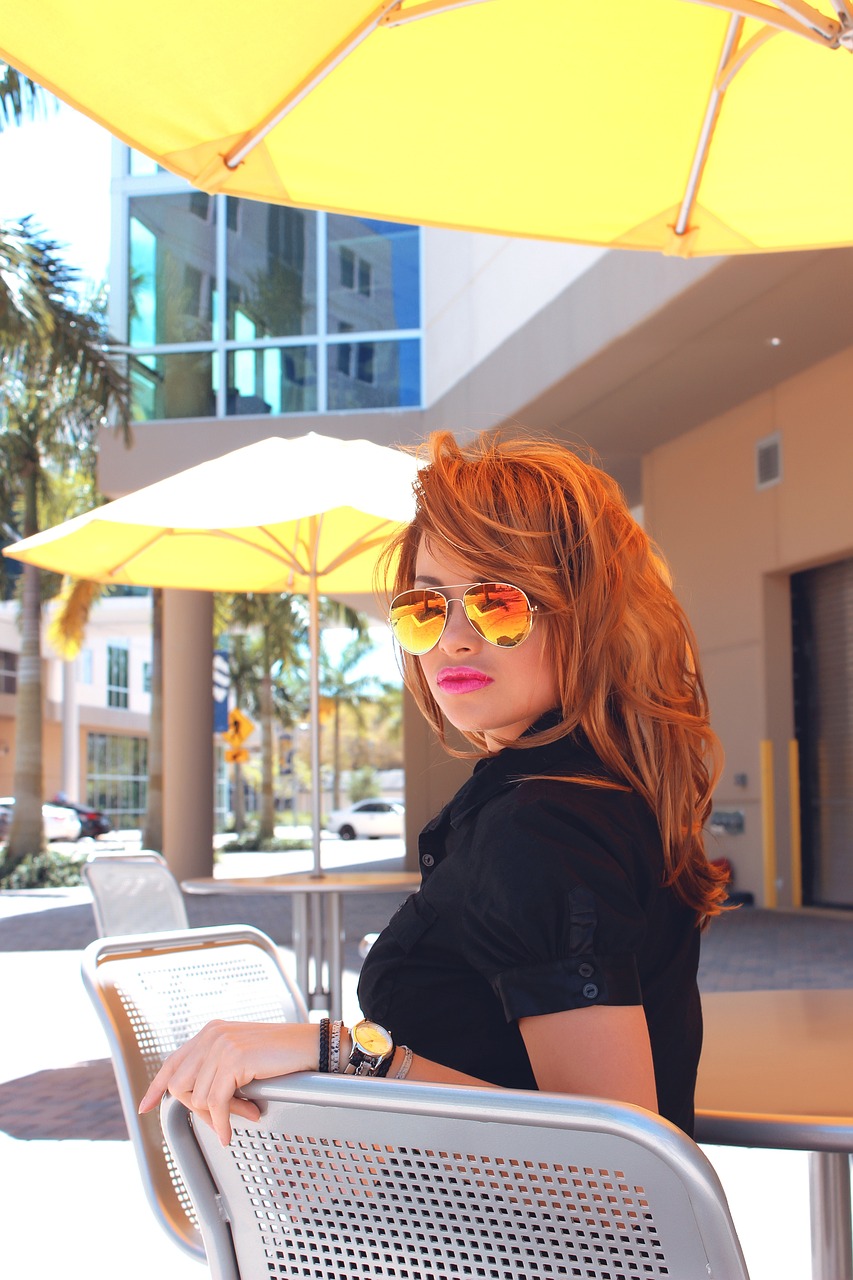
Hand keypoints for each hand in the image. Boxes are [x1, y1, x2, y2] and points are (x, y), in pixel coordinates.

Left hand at [138, 1019, 318, 1144]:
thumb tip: (197, 1100)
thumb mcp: (242, 1057)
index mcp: (211, 1032)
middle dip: (199, 1110)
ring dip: (220, 1116)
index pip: (172, 1061)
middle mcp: (211, 1035)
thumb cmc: (282, 1056)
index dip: (156, 1086)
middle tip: (224, 1119)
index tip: (144, 1107)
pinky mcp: (234, 1060)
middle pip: (180, 1086)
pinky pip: (216, 1104)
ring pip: (198, 1098)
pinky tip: (231, 1132)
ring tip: (247, 1111)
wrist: (312, 1046)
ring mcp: (222, 1046)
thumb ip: (218, 1068)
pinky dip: (222, 1124)